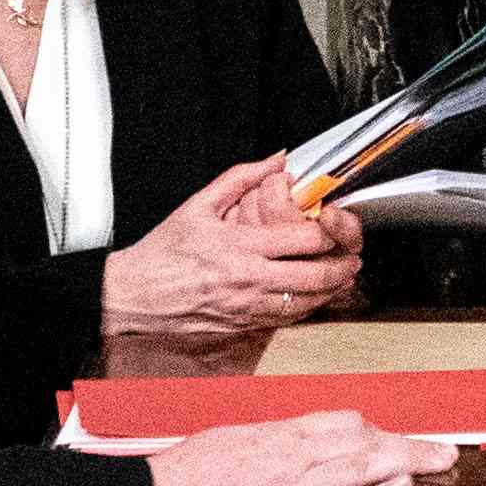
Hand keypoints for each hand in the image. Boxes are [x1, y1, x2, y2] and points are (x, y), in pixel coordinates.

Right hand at [97, 156, 364, 345]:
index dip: (328, 231)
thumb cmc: (162, 252)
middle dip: (341, 265)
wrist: (132, 297)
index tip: (333, 223)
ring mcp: (247, 306)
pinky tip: (313, 298)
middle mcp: (248, 278)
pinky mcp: (242, 325)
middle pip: (314, 275)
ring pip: (306, 302)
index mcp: (240, 246)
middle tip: (353, 257)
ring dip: (331, 290)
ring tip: (343, 277)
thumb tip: (278, 160)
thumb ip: (241, 178)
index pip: (303, 239)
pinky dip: (306, 309)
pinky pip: (286, 320)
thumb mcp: (198, 205)